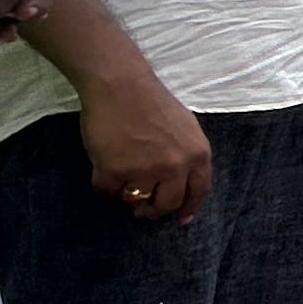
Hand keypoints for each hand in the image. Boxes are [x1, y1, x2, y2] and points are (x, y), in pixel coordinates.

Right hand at [78, 67, 209, 220]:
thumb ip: (187, 155)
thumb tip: (184, 183)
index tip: (181, 219)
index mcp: (197, 154)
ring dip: (127, 194)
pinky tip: (103, 168)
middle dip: (154, 209)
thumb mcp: (185, 127)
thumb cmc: (151, 101)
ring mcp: (145, 171)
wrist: (119, 85)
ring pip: (136, 200)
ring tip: (121, 177)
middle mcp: (175, 166)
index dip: (188, 207)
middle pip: (167, 204)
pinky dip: (104, 184)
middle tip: (142, 208)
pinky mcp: (115, 172)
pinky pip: (108, 193)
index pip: (198, 191)